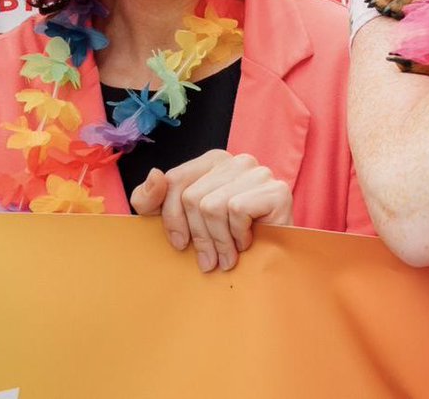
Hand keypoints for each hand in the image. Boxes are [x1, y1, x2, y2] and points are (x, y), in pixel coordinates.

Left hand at [129, 150, 292, 273]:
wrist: (268, 267)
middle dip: (198, 236)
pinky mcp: (277, 190)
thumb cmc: (223, 242)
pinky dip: (238, 235)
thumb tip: (155, 175)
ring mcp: (260, 173)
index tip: (180, 244)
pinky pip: (237, 210)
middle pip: (192, 197)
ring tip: (228, 256)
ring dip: (219, 241)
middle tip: (208, 260)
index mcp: (214, 161)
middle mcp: (238, 161)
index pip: (175, 180)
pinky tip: (248, 243)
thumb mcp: (177, 222)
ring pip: (212, 206)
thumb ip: (150, 199)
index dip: (171, 218)